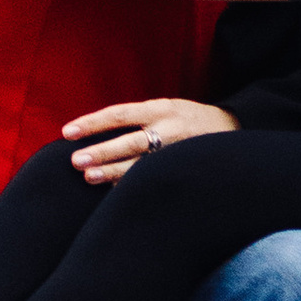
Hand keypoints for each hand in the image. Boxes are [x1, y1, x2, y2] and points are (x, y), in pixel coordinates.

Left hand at [61, 97, 238, 182]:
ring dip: (113, 172)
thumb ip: (138, 119)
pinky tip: (113, 191)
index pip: (120, 113)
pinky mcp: (182, 169)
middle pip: (131, 141)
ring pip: (141, 164)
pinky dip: (132, 184)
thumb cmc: (188, 120)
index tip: (68, 131)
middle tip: (76, 161)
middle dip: (102, 151)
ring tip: (89, 177)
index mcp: (160, 108)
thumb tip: (97, 132)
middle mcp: (168, 128)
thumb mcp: (166, 109)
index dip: (93, 122)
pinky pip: (153, 178)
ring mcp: (177, 151)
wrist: (233, 131)